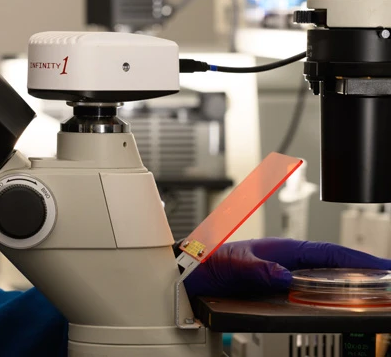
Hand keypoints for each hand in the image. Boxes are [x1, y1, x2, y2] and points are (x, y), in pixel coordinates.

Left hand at [182, 238, 390, 297]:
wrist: (184, 273)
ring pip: (323, 278)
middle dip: (363, 271)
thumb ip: (256, 268)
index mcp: (279, 249)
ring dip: (347, 284)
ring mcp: (280, 273)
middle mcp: (283, 260)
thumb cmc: (204, 261)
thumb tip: (284, 275)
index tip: (384, 266)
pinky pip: (308, 291)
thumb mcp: (230, 264)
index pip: (327, 252)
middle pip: (332, 264)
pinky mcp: (274, 288)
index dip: (358, 258)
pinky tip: (336, 304)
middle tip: (388, 283)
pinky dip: (327, 295)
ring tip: (373, 294)